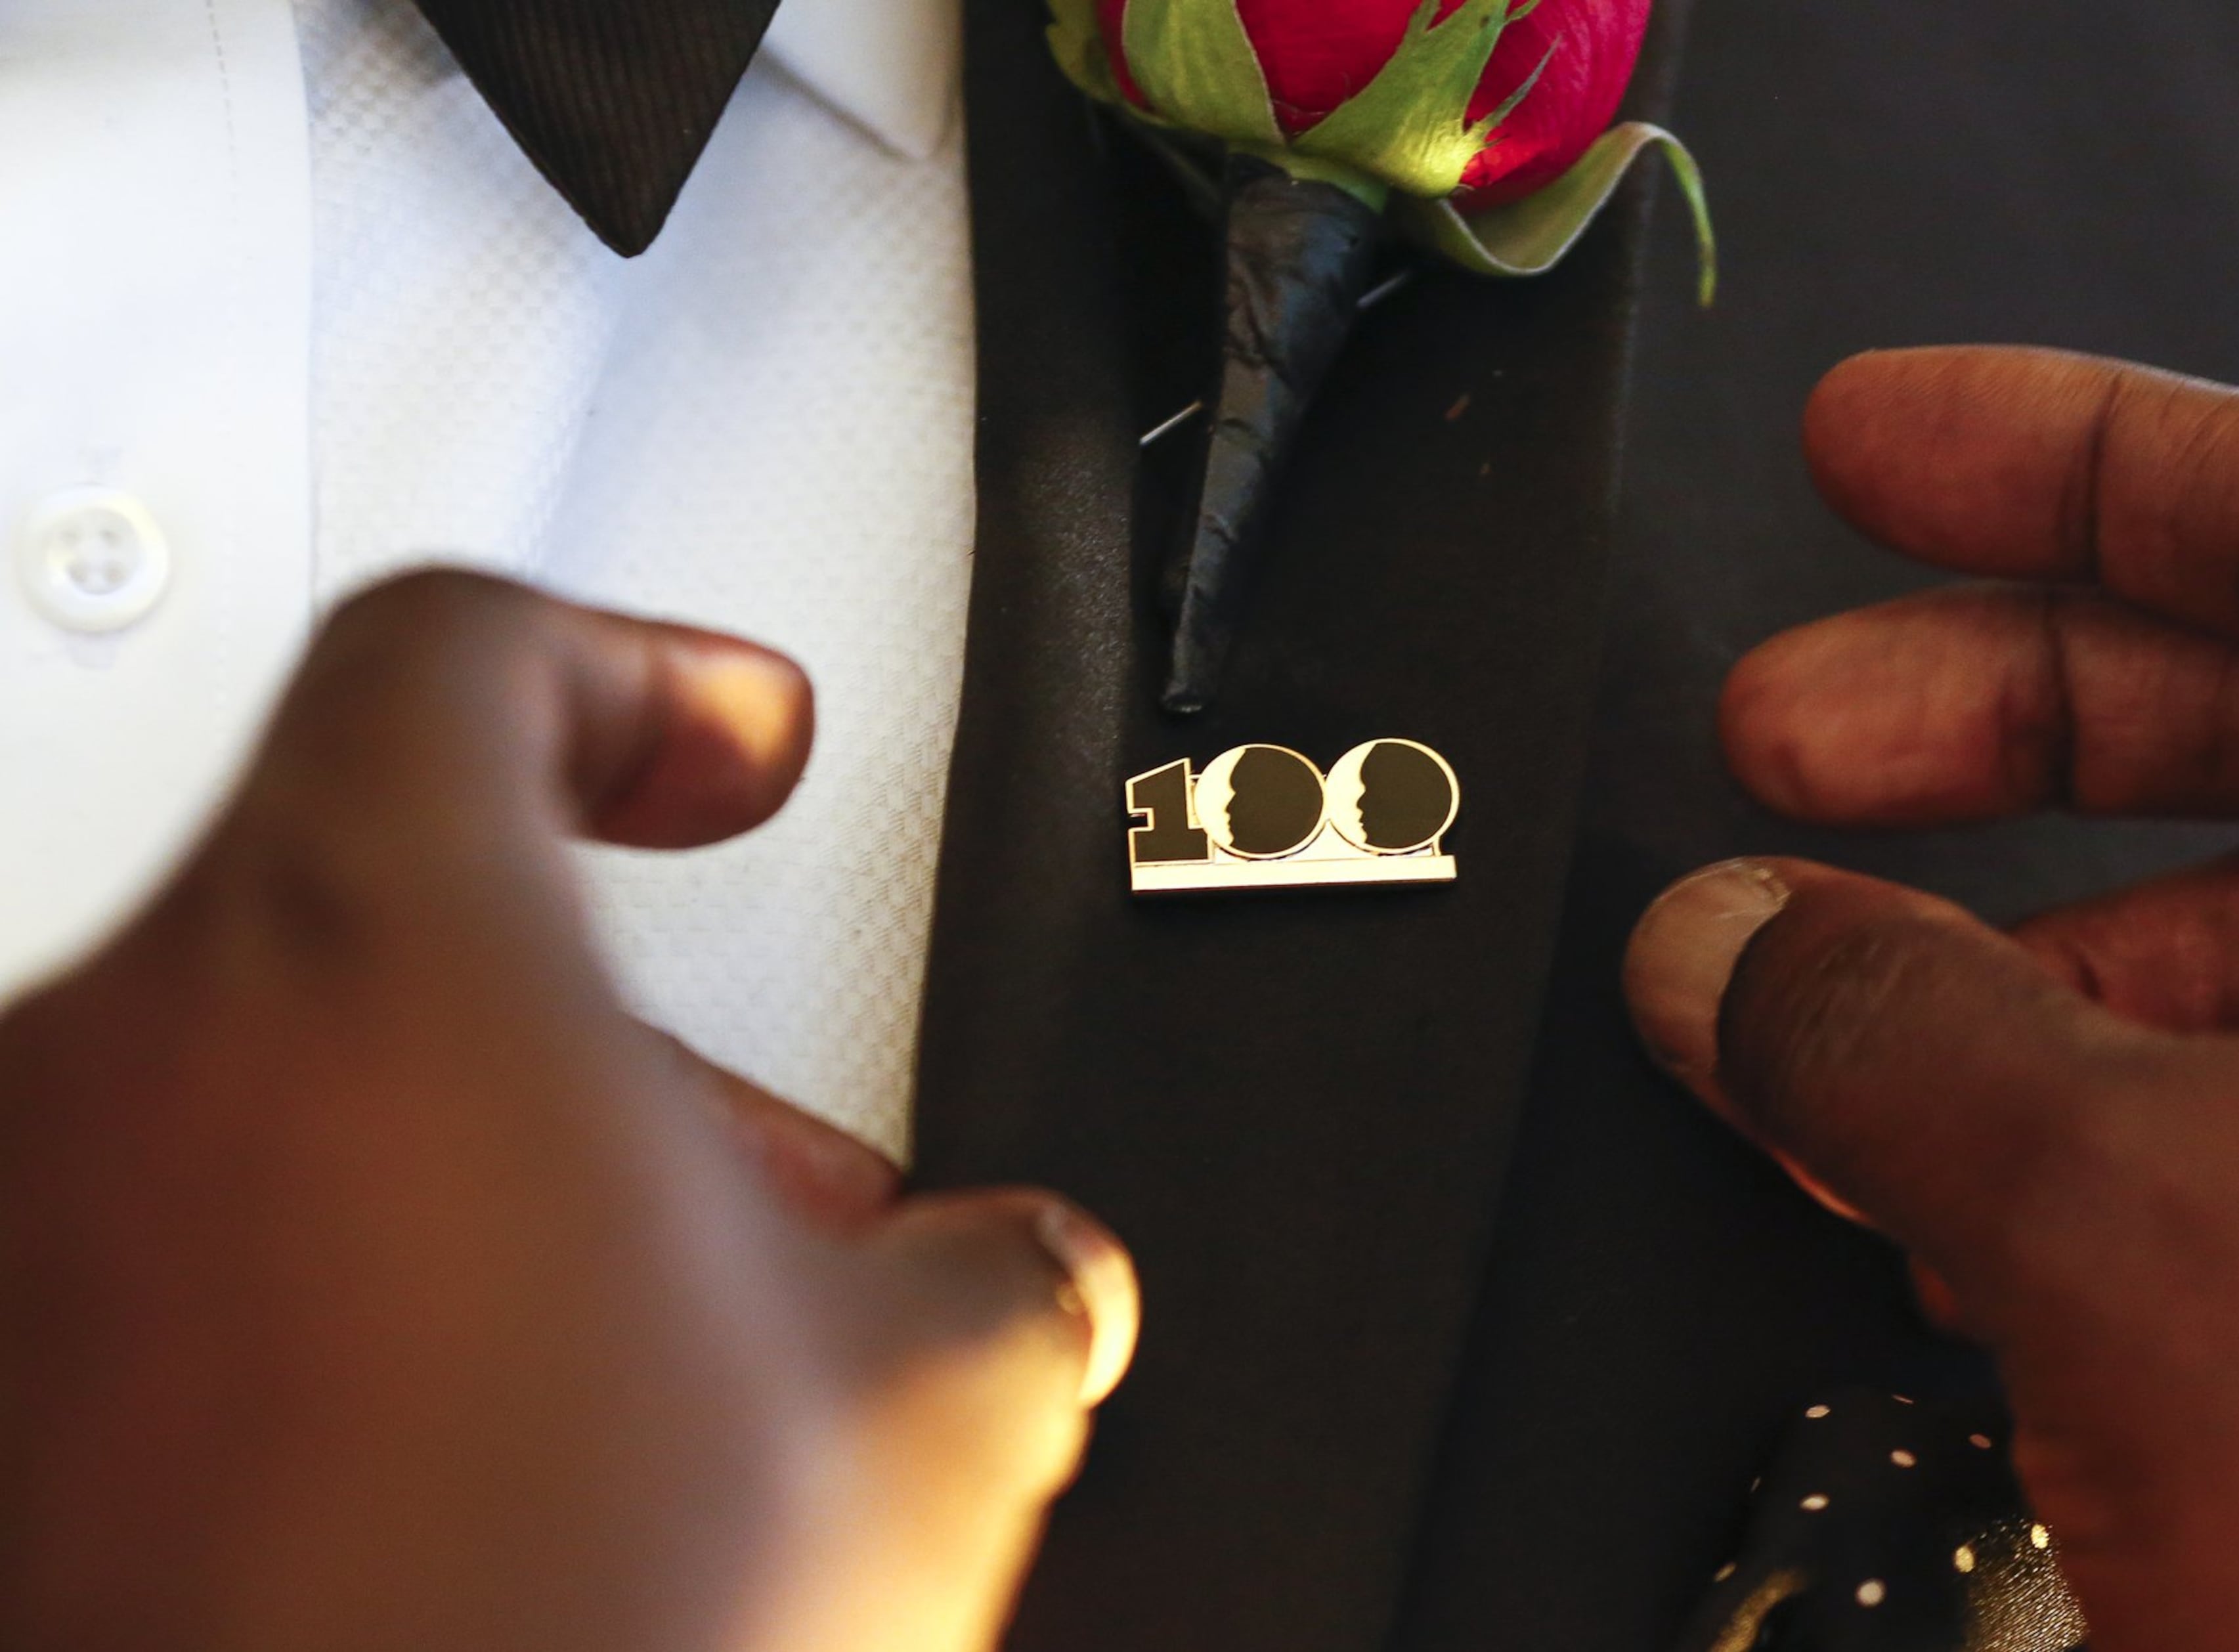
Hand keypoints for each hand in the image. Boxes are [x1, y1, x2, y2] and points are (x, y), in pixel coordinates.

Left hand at [0, 572, 1137, 1651]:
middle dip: (609, 1017)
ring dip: (475, 1171)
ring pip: (277, 1100)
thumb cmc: (562, 1638)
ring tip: (637, 1354)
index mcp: (383, 954)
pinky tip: (478, 1469)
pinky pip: (168, 1270)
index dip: (640, 672)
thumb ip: (1002, 1285)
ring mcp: (14, 1244)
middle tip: (751, 1154)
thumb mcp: (915, 1424)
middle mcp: (129, 1063)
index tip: (734, 736)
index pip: (473, 653)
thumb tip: (1032, 1285)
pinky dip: (334, 1304)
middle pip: (388, 901)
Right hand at [1626, 348, 2238, 1649]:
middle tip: (1792, 718)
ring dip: (1998, 944)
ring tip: (1807, 977)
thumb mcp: (2125, 1215)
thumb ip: (1881, 1031)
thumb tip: (1724, 946)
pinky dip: (2070, 1099)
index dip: (2065, 457)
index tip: (1880, 445)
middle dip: (1988, 709)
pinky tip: (1922, 1155)